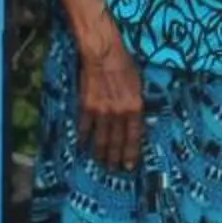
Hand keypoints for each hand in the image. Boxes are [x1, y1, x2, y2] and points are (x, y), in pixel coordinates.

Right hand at [77, 35, 145, 171]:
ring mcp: (102, 112)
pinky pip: (85, 128)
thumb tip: (136, 122)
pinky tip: (83, 145)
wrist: (103, 53)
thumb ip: (136, 105)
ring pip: (101, 140)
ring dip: (100, 153)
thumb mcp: (138, 85)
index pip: (134, 137)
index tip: (129, 166)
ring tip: (100, 162)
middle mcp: (119, 113)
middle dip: (115, 158)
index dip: (131, 154)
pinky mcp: (86, 107)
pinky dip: (84, 138)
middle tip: (114, 169)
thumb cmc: (124, 65)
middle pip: (117, 142)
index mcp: (135, 108)